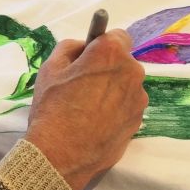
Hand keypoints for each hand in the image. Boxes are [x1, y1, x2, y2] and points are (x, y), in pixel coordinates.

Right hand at [24, 29, 147, 189]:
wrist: (62, 153)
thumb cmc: (53, 106)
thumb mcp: (50, 67)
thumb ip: (69, 47)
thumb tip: (83, 47)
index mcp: (110, 53)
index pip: (118, 35)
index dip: (101, 44)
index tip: (87, 57)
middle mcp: (132, 72)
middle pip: (123, 61)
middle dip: (107, 67)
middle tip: (82, 83)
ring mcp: (139, 99)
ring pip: (126, 84)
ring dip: (113, 89)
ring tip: (88, 107)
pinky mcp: (139, 121)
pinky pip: (127, 105)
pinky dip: (115, 109)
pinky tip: (95, 122)